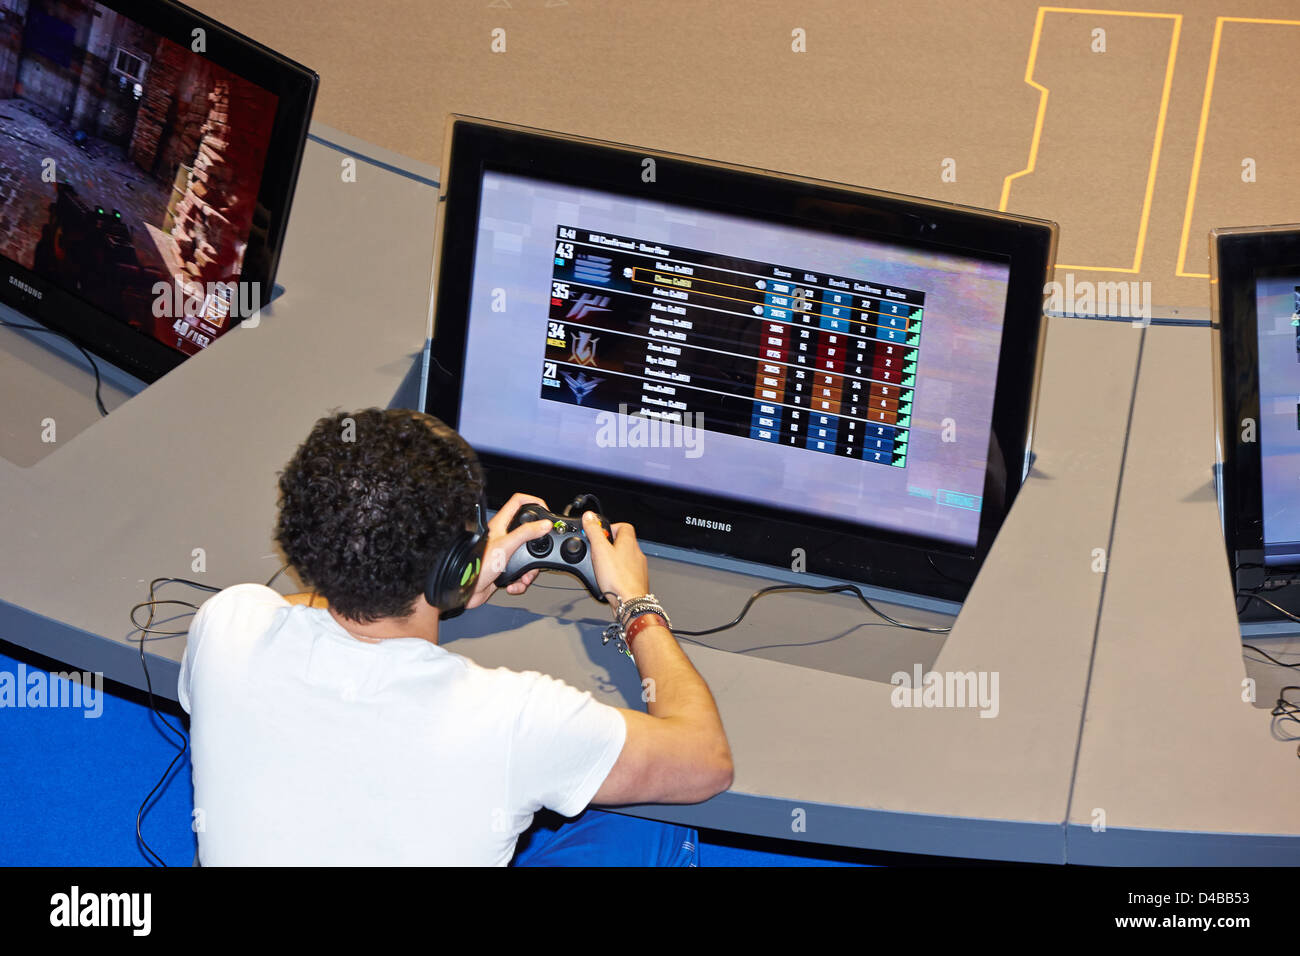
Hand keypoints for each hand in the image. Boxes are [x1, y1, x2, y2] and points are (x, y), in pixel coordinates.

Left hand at [464, 493, 551, 609]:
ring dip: (529, 571)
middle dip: (536, 547)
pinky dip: (521, 581)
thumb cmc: (477, 566)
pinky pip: (521, 573)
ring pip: (527, 556)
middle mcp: (503, 537)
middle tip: (539, 553)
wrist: (466, 591)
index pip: (518, 502)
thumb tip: (544, 525)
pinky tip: (513, 585)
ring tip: (523, 577)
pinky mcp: (505, 569)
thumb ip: (526, 533)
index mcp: (500, 525)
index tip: (545, 511)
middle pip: (528, 533)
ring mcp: (505, 553)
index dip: (533, 502)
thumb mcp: (506, 546)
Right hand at [583, 512, 649, 605]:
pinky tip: (609, 578)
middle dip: (609, 545)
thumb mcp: (600, 550)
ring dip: (613, 558)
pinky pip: (625, 571)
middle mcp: (636, 553)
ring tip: (601, 565)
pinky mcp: (636, 580)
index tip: (600, 534)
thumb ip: (594, 532)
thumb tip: (589, 516)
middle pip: (623, 542)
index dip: (611, 527)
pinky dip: (617, 572)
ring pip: (624, 557)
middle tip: (597, 551)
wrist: (630, 602)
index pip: (624, 526)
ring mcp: (638, 567)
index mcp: (629, 542)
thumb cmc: (618, 578)